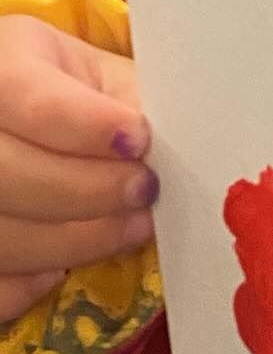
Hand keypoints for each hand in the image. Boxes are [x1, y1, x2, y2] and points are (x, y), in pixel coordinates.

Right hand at [0, 16, 154, 323]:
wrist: (25, 117)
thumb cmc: (77, 93)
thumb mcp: (106, 77)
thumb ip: (133, 102)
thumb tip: (176, 146)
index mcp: (2, 64)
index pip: (30, 98)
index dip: (88, 127)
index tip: (139, 142)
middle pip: (5, 171)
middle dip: (87, 192)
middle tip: (144, 192)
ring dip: (72, 242)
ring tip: (129, 228)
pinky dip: (20, 289)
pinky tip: (57, 272)